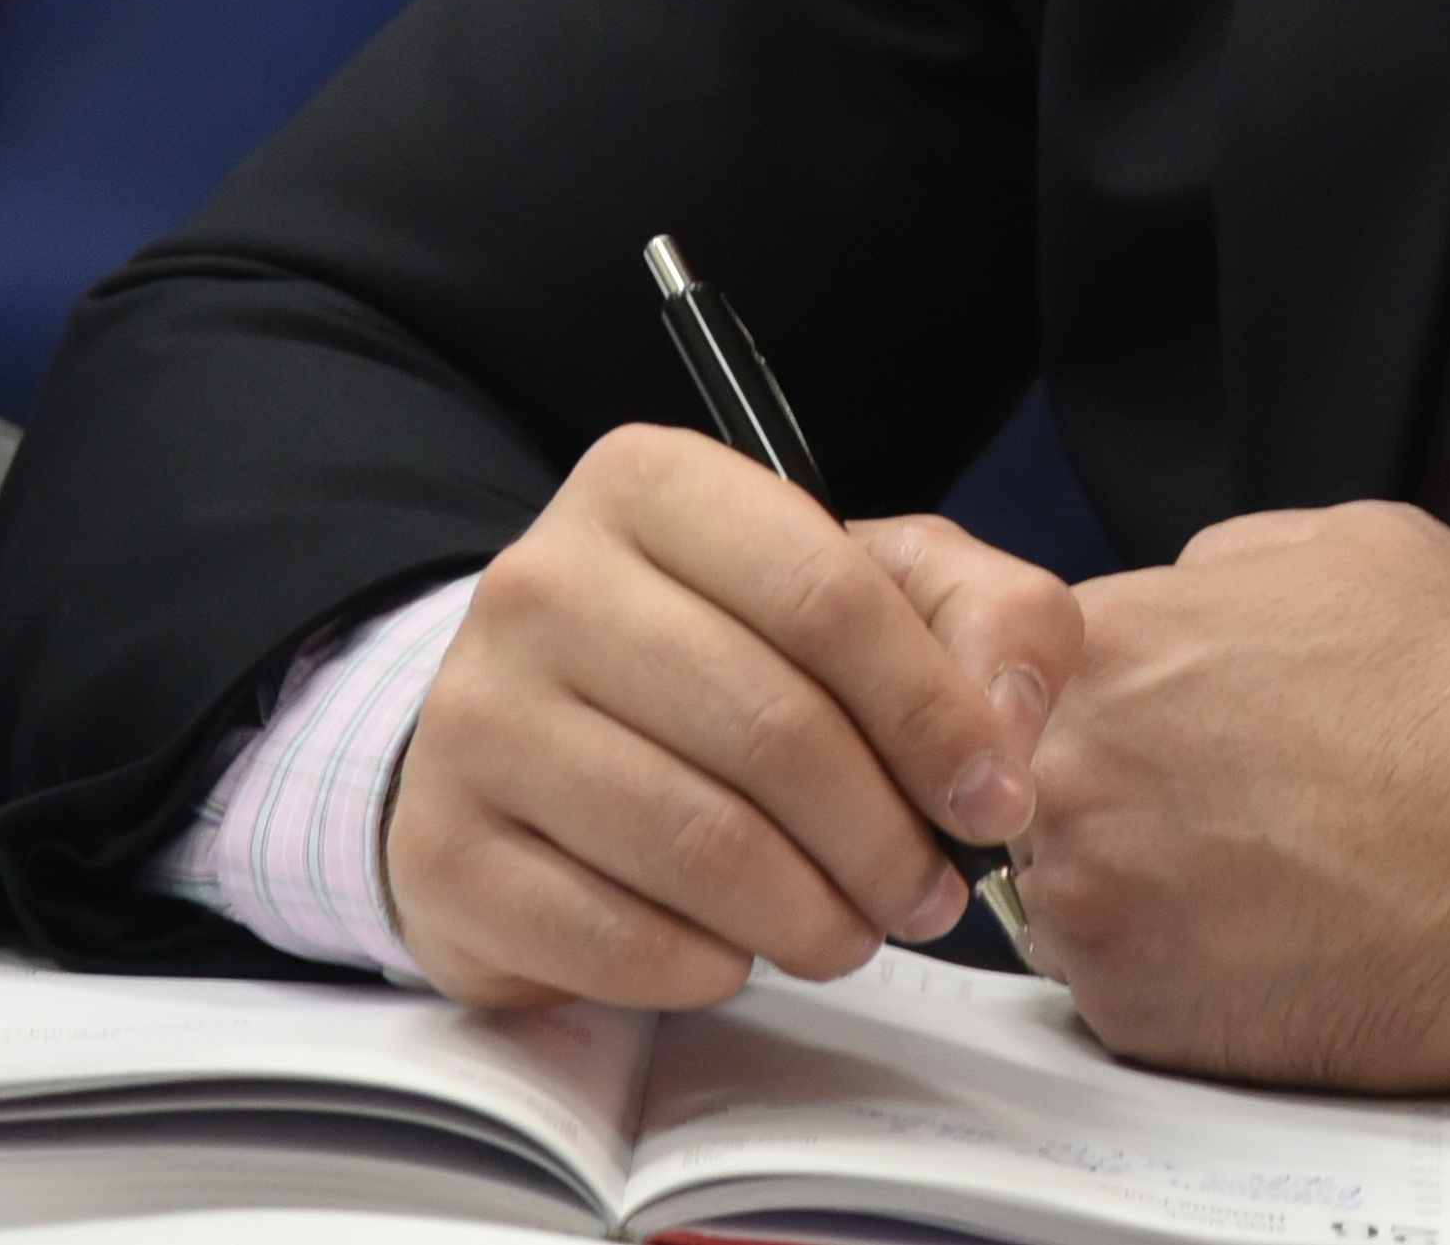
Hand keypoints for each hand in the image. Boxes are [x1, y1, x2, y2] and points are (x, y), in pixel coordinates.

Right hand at [391, 423, 1082, 1013]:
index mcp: (651, 485)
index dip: (937, 716)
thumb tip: (1006, 731)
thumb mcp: (871, 588)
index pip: (829, 598)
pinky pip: (613, 935)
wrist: (529, 739)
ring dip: (811, 916)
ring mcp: (476, 716)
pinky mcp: (443, 848)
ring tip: (852, 930)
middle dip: (884, 838)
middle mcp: (542, 581)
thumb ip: (986, 619)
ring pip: (698, 843)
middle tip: (929, 893)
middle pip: (771, 729)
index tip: (995, 799)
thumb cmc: (721, 656)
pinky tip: (737, 951)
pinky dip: (708, 964)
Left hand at [1008, 503, 1449, 1090]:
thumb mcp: (1356, 546)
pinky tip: (1274, 940)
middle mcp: (1074, 773)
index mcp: (1110, 645)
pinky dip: (1182, 972)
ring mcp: (1093, 904)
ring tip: (1269, 874)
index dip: (1125, 695)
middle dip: (1122, 788)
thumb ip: (1226, 563)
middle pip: (1043, 779)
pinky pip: (1120, 986)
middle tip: (1237, 803)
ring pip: (1076, 886)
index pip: (1037, 668)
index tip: (1183, 725)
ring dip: (1144, 884)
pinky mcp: (1133, 1016)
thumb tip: (1187, 591)